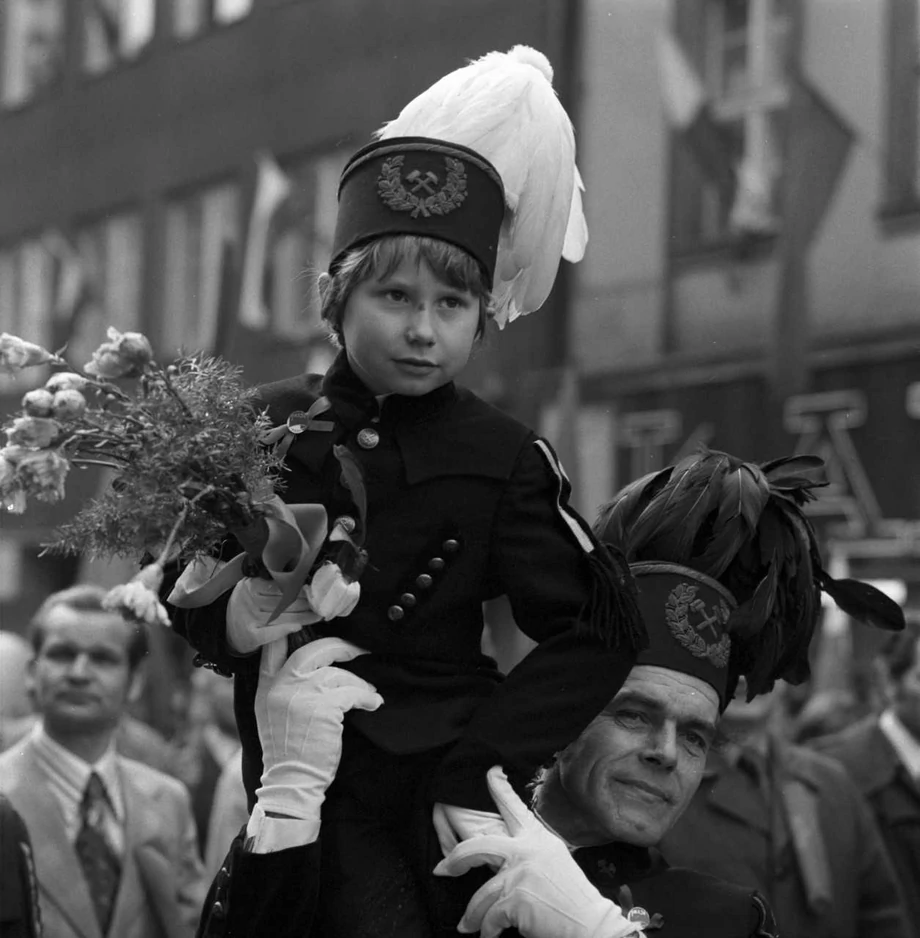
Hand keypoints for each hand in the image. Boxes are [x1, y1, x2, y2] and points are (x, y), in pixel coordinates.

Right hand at [226, 576, 318, 653]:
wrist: (228, 631)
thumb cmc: (248, 607)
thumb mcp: (252, 589)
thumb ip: (270, 583)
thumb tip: (299, 579)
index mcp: (250, 585)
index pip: (277, 587)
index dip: (297, 589)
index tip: (311, 590)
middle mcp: (247, 601)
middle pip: (281, 602)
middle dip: (304, 603)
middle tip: (320, 604)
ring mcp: (248, 618)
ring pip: (280, 616)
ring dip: (302, 616)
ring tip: (317, 615)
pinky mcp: (249, 635)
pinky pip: (269, 632)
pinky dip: (284, 629)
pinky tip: (298, 627)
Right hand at [254, 637, 382, 826]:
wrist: (291, 783)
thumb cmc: (287, 751)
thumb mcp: (271, 714)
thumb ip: (282, 687)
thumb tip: (308, 666)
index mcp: (266, 686)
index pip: (273, 647)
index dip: (290, 628)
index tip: (309, 620)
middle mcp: (281, 685)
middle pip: (314, 649)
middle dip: (340, 647)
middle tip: (358, 651)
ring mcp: (302, 694)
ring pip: (338, 673)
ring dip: (358, 682)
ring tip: (369, 691)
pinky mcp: (324, 707)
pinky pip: (353, 691)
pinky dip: (367, 696)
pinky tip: (374, 702)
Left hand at [434, 767, 640, 937]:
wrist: (590, 923)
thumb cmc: (572, 896)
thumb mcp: (553, 859)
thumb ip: (529, 852)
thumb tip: (502, 860)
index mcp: (537, 837)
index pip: (514, 807)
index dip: (499, 787)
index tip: (490, 772)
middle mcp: (526, 849)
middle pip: (478, 846)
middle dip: (455, 858)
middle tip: (441, 868)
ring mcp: (520, 873)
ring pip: (481, 894)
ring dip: (472, 915)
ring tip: (468, 926)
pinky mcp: (516, 899)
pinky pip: (490, 917)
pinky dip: (487, 930)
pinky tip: (488, 935)